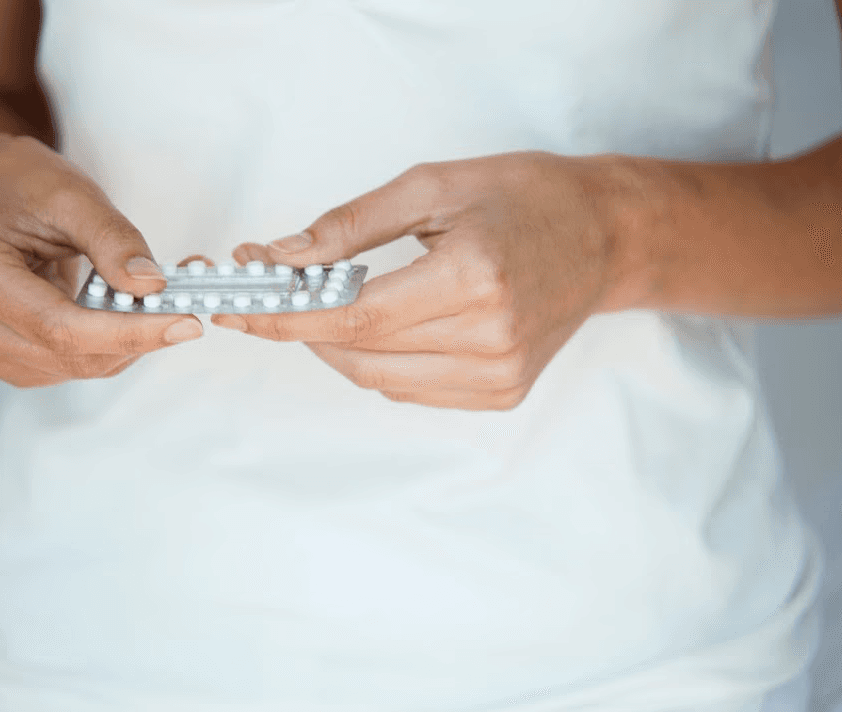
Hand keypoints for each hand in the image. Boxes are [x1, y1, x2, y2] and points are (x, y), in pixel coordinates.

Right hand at [0, 135, 203, 386]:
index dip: (130, 332)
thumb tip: (151, 286)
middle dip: (139, 336)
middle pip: (72, 356)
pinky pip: (70, 366)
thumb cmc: (20, 186)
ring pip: (78, 367)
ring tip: (149, 298)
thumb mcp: (72, 195)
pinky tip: (115, 312)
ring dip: (127, 341)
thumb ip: (114, 241)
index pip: (61, 327)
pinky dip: (107, 345)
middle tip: (188, 305)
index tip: (186, 323)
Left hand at [214, 153, 635, 409]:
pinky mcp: (502, 394)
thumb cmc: (525, 198)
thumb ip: (350, 227)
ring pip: (379, 380)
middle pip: (360, 351)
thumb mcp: (433, 186)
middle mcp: (489, 339)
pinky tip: (377, 327)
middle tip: (272, 296)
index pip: (354, 316)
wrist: (603, 236)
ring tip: (324, 306)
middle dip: (302, 327)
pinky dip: (377, 362)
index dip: (287, 317)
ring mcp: (499, 375)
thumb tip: (282, 257)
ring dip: (337, 346)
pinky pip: (410, 390)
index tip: (238, 311)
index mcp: (474, 279)